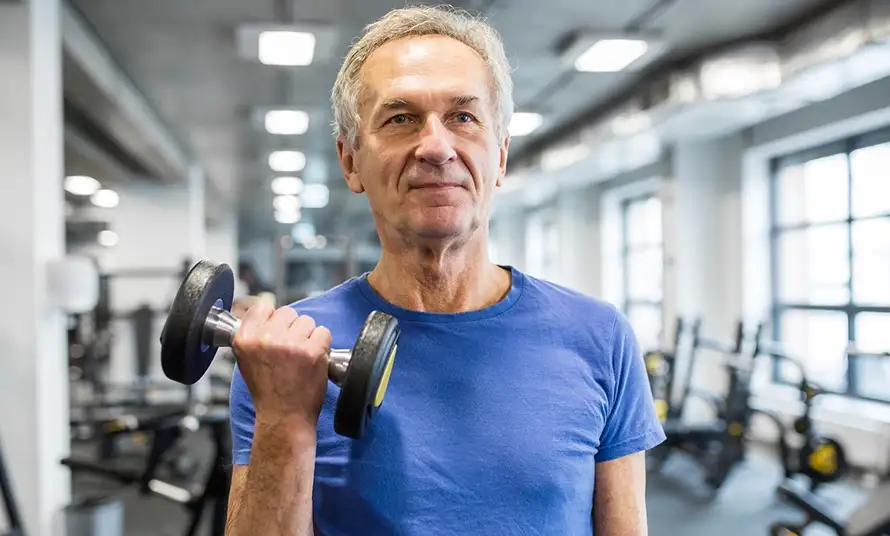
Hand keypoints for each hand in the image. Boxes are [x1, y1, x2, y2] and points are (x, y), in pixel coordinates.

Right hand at [232, 303, 331, 430]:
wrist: (283, 417)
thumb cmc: (268, 392)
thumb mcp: (246, 360)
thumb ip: (254, 335)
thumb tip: (267, 314)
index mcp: (245, 339)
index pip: (263, 308)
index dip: (273, 319)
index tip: (276, 332)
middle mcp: (266, 338)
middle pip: (288, 312)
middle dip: (292, 329)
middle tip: (290, 351)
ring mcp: (290, 344)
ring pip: (307, 321)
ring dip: (308, 336)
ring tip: (301, 357)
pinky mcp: (312, 351)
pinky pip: (323, 332)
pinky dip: (322, 345)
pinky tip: (313, 360)